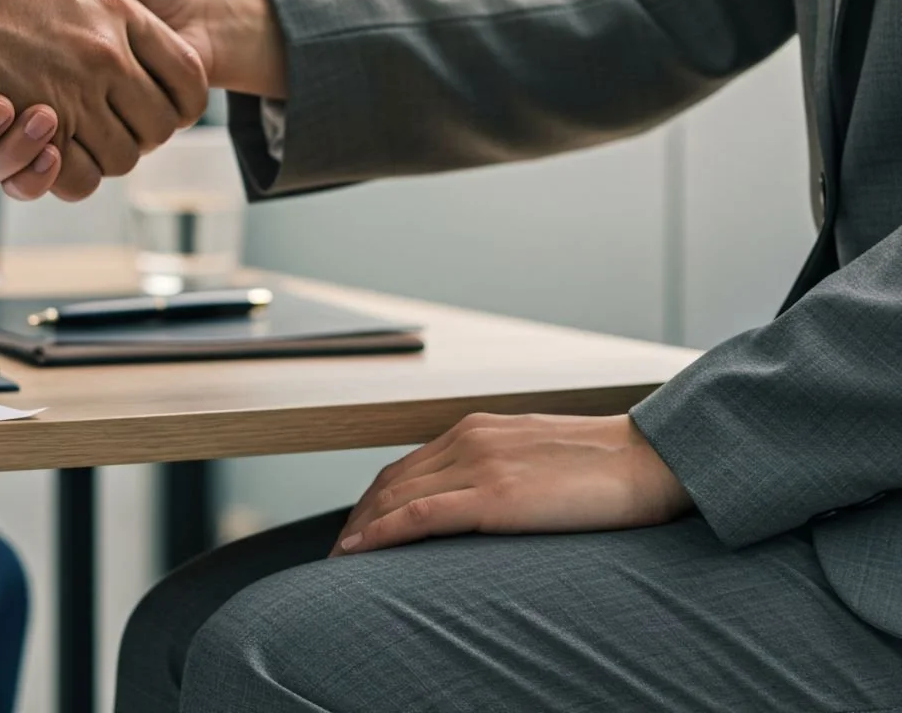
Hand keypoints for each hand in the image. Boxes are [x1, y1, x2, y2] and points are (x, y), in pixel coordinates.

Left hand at [331, 413, 694, 556]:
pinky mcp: (494, 495)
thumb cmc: (607, 468)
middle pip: (390, 482)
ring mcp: (479, 465)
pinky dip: (380, 534)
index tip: (357, 532)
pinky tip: (360, 553)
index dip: (374, 503)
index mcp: (477, 429)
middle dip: (358, 519)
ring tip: (342, 563)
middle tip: (340, 555)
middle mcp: (468, 439)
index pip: (406, 468)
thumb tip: (482, 502)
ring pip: (395, 498)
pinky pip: (418, 515)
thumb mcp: (538, 458)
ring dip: (360, 530)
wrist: (652, 459)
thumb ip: (502, 471)